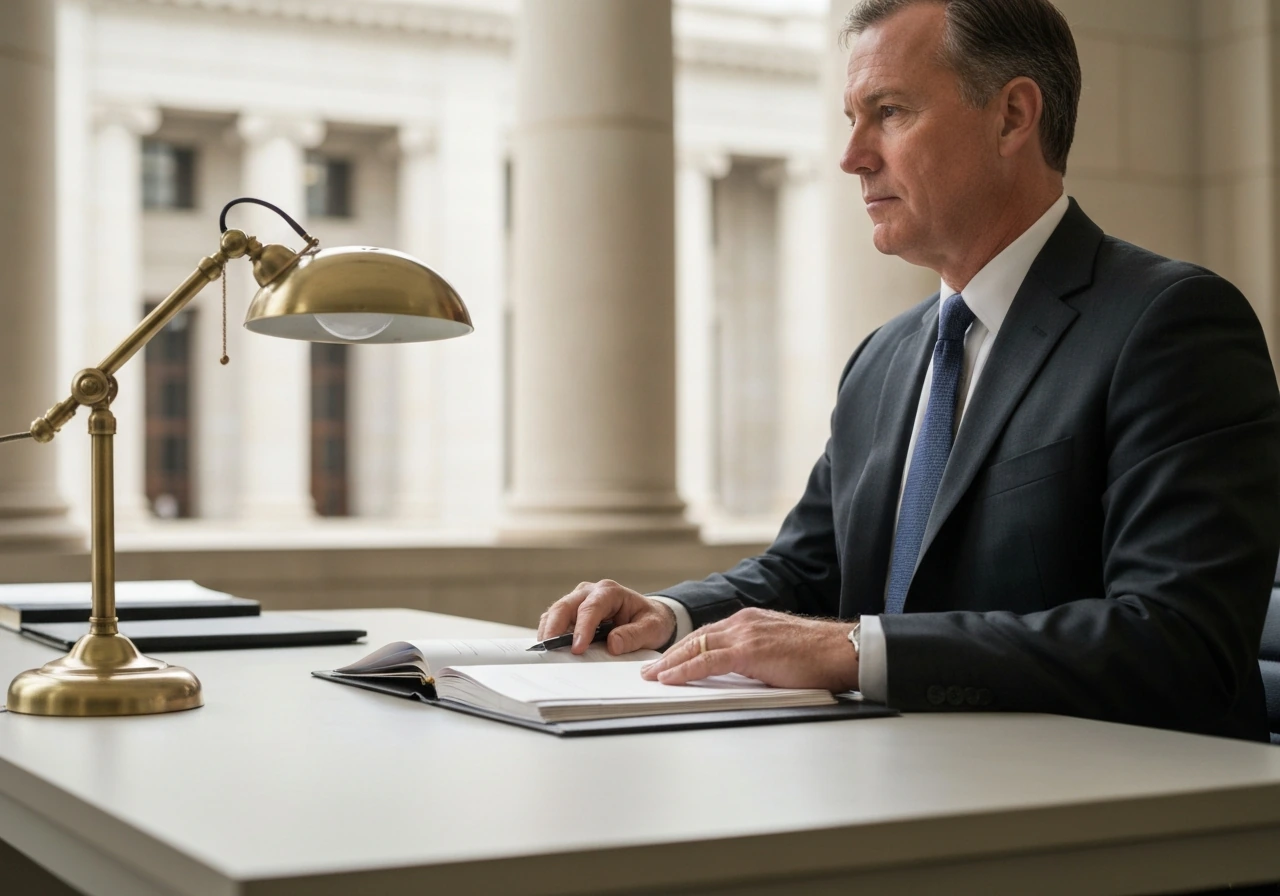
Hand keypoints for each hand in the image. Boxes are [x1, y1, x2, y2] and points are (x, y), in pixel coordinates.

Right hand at [538, 579, 676, 655]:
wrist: (648, 616)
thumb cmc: (649, 620)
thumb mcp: (652, 628)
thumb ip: (634, 635)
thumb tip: (613, 644)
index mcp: (610, 592)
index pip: (591, 608)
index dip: (582, 628)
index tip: (577, 648)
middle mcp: (591, 592)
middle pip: (566, 606)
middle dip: (555, 627)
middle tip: (550, 649)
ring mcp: (579, 600)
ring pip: (556, 612)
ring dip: (549, 630)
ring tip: (547, 651)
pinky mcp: (572, 612)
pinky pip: (555, 620)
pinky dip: (550, 633)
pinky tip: (550, 648)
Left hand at [640, 608, 858, 691]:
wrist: (841, 651)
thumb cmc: (819, 656)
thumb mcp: (778, 652)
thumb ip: (755, 657)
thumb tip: (739, 675)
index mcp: (750, 620)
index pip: (708, 633)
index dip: (686, 647)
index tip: (669, 659)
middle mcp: (744, 621)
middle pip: (696, 637)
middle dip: (671, 654)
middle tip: (650, 668)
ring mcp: (745, 633)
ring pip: (696, 647)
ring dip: (671, 662)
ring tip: (653, 675)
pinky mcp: (749, 650)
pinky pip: (707, 660)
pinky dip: (684, 669)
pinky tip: (670, 678)